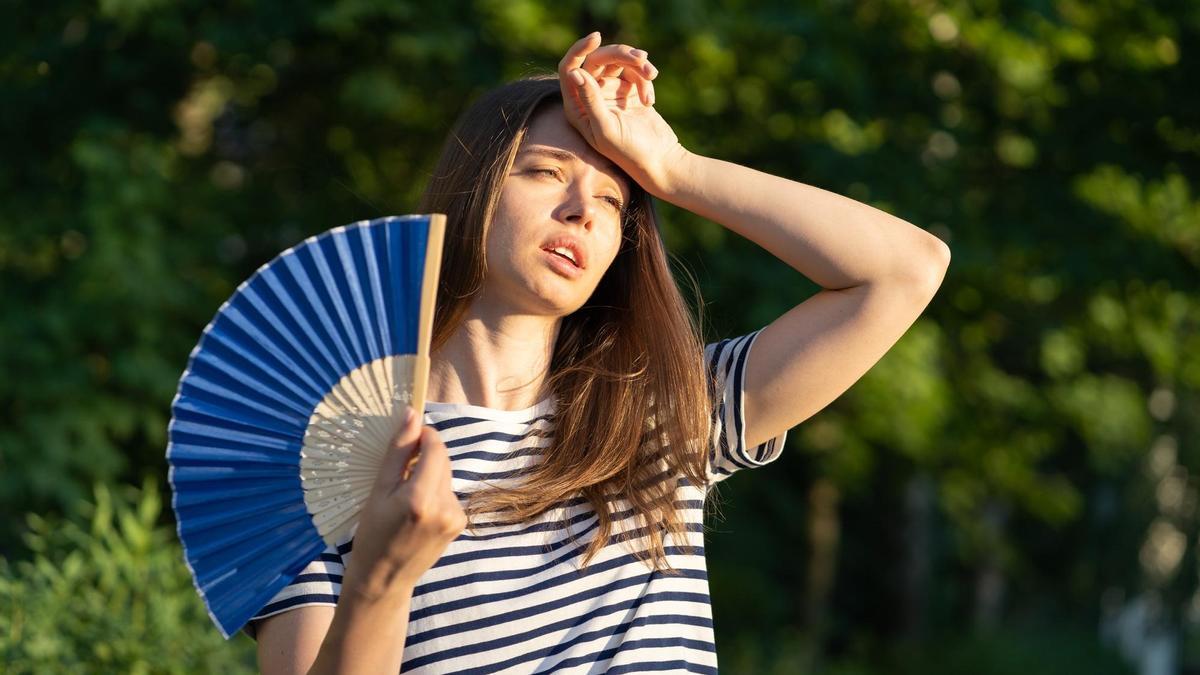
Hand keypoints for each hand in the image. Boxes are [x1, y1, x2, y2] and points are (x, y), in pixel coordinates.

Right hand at [341, 406, 466, 600]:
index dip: (424, 436)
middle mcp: (445, 507)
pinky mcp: (460, 524)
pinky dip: (434, 493)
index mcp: (421, 498)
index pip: (435, 448)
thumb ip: (398, 452)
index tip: (408, 437)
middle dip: (425, 456)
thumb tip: (412, 413)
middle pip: (443, 460)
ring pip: (445, 476)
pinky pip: (448, 494)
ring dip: (429, 476)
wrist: (384, 580)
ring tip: (404, 498)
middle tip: (399, 471)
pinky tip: (417, 512)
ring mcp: (456, 517)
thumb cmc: (372, 535)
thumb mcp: (378, 491)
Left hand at [558, 32, 687, 195]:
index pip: (570, 69)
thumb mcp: (606, 128)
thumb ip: (590, 100)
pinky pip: (634, 72)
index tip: (597, 37)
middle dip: (620, 55)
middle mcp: (590, 98)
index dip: (580, 50)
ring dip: (637, 64)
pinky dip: (645, 80)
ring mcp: (610, 94)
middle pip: (597, 60)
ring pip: (618, 62)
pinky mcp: (629, 92)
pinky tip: (650, 101)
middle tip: (641, 59)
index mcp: (577, 108)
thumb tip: (575, 72)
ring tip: (652, 75)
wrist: (660, 161)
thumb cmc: (629, 151)